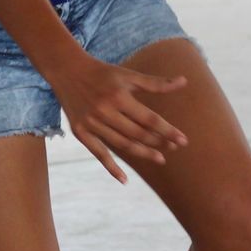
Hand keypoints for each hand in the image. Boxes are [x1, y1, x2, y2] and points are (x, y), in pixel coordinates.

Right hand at [50, 55, 187, 184]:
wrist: (67, 70)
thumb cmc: (102, 72)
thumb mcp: (128, 75)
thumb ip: (156, 83)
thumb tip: (184, 81)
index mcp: (119, 96)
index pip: (149, 119)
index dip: (167, 131)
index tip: (183, 140)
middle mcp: (105, 111)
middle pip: (137, 133)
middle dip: (158, 142)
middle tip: (173, 148)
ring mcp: (91, 123)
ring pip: (122, 144)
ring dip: (142, 153)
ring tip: (159, 158)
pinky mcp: (80, 132)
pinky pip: (99, 154)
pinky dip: (111, 168)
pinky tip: (124, 180)